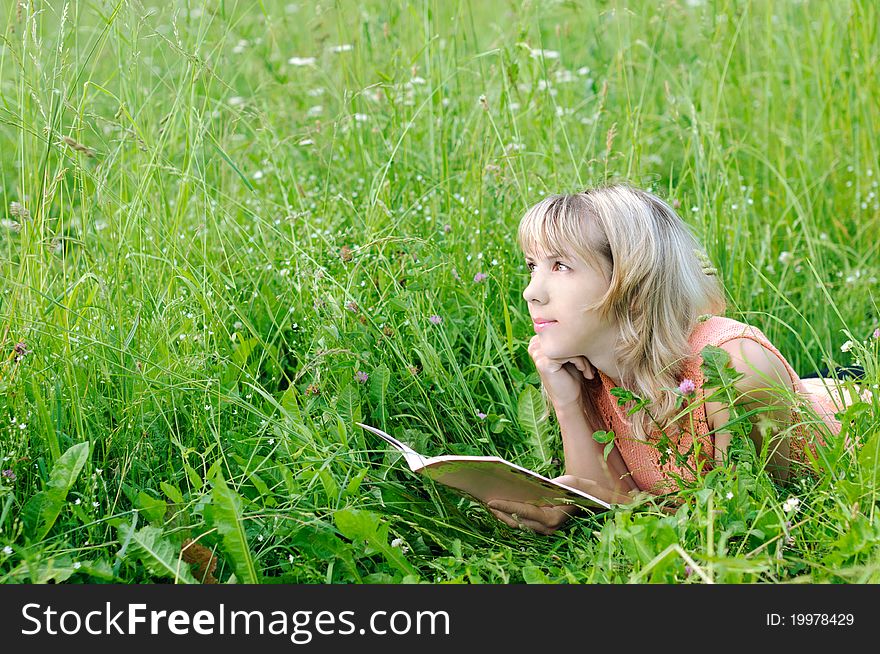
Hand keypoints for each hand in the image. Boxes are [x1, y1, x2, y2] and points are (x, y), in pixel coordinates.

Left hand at [487, 475, 636, 534]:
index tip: (491, 501)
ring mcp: (544, 530)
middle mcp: (547, 528)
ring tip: (487, 501)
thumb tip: (534, 484)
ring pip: (518, 524)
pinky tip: (500, 504)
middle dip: (499, 511)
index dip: (506, 507)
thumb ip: (554, 484)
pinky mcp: (543, 527)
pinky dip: (511, 514)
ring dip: (502, 514)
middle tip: (482, 499)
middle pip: (516, 521)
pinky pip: (523, 522)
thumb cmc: (582, 490)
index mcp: (552, 519)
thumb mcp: (570, 481)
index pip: (523, 513)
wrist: (596, 502)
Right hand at [527, 335, 595, 408]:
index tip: (587, 357)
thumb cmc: (573, 374)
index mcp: (538, 340)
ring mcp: (536, 353)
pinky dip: (581, 362)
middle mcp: (534, 344)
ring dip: (583, 358)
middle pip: (564, 336)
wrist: (570, 399)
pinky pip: (568, 353)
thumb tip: (579, 318)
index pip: (562, 330)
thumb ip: (567, 337)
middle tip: (590, 365)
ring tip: (588, 370)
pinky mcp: (544, 362)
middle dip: (580, 349)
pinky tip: (584, 372)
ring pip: (567, 344)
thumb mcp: (569, 352)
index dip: (577, 342)